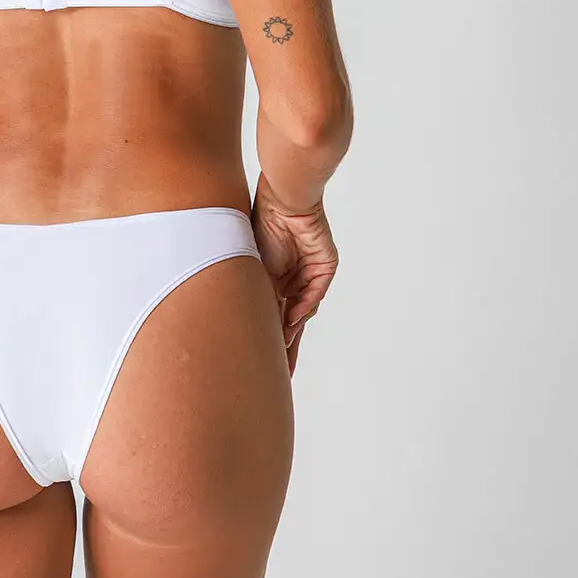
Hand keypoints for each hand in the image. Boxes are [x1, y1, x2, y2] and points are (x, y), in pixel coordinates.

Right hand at [250, 171, 338, 376]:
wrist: (282, 201)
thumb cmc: (261, 226)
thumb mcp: (253, 266)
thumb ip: (259, 296)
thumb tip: (264, 324)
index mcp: (272, 279)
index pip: (272, 315)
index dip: (268, 338)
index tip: (262, 363)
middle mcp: (291, 279)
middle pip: (290, 321)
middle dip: (286, 348)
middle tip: (281, 376)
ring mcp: (309, 274)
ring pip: (303, 311)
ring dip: (293, 333)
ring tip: (283, 356)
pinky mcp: (324, 267)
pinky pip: (313, 294)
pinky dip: (302, 308)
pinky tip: (291, 321)